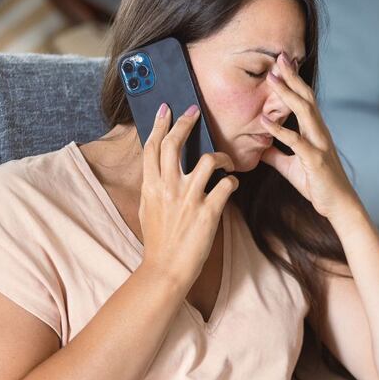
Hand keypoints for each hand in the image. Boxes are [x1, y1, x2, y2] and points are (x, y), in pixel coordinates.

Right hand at [137, 102, 237, 290]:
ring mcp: (188, 199)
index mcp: (150, 186)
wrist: (166, 269)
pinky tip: (231, 185)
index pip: (152, 147)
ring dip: (220, 156)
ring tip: (226, 162)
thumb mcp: (147, 209)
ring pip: (206, 160)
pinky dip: (231, 182)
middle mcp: (168, 188)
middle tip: (194, 112)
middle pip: (174, 144)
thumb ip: (153, 187)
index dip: (158, 125)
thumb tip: (159, 169)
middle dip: (185, 123)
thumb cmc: (158, 241)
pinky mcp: (208, 212)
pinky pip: (226, 185)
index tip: (166, 110)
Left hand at [259, 53, 361, 221]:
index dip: (293, 81)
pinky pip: (295, 141)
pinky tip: (264, 121)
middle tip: (279, 57)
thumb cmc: (317, 184)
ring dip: (287, 94)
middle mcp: (319, 133)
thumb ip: (275, 153)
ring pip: (304, 112)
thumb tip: (258, 146)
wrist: (338, 205)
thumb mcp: (290, 166)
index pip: (304, 100)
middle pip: (306, 98)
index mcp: (314, 132)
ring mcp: (319, 145)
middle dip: (292, 77)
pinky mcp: (315, 160)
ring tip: (272, 78)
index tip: (280, 64)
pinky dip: (279, 130)